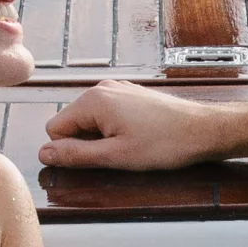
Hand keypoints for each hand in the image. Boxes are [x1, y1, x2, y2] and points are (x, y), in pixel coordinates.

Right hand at [41, 81, 228, 171]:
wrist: (203, 130)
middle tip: (118, 152)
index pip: (55, 129)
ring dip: (102, 138)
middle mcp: (102, 88)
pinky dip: (115, 130)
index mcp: (93, 100)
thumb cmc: (165, 143)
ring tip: (131, 145)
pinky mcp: (131, 95)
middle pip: (72, 123)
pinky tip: (138, 137)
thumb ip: (76, 155)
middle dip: (87, 143)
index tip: (98, 157)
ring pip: (90, 120)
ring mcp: (118, 89)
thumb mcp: (115, 156)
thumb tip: (44, 153)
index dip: (71, 150)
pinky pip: (107, 115)